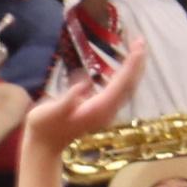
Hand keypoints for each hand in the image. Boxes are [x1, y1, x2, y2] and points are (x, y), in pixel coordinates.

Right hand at [19, 48, 145, 158]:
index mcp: (99, 108)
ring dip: (133, 69)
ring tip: (137, 49)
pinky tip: (125, 66)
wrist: (45, 145)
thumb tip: (83, 84)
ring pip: (127, 88)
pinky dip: (125, 76)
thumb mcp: (51, 111)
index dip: (130, 65)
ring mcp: (106, 111)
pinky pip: (119, 90)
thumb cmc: (44, 126)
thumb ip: (68, 99)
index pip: (121, 83)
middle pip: (129, 84)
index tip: (138, 48)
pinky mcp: (102, 110)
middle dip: (137, 63)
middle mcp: (108, 110)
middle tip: (141, 42)